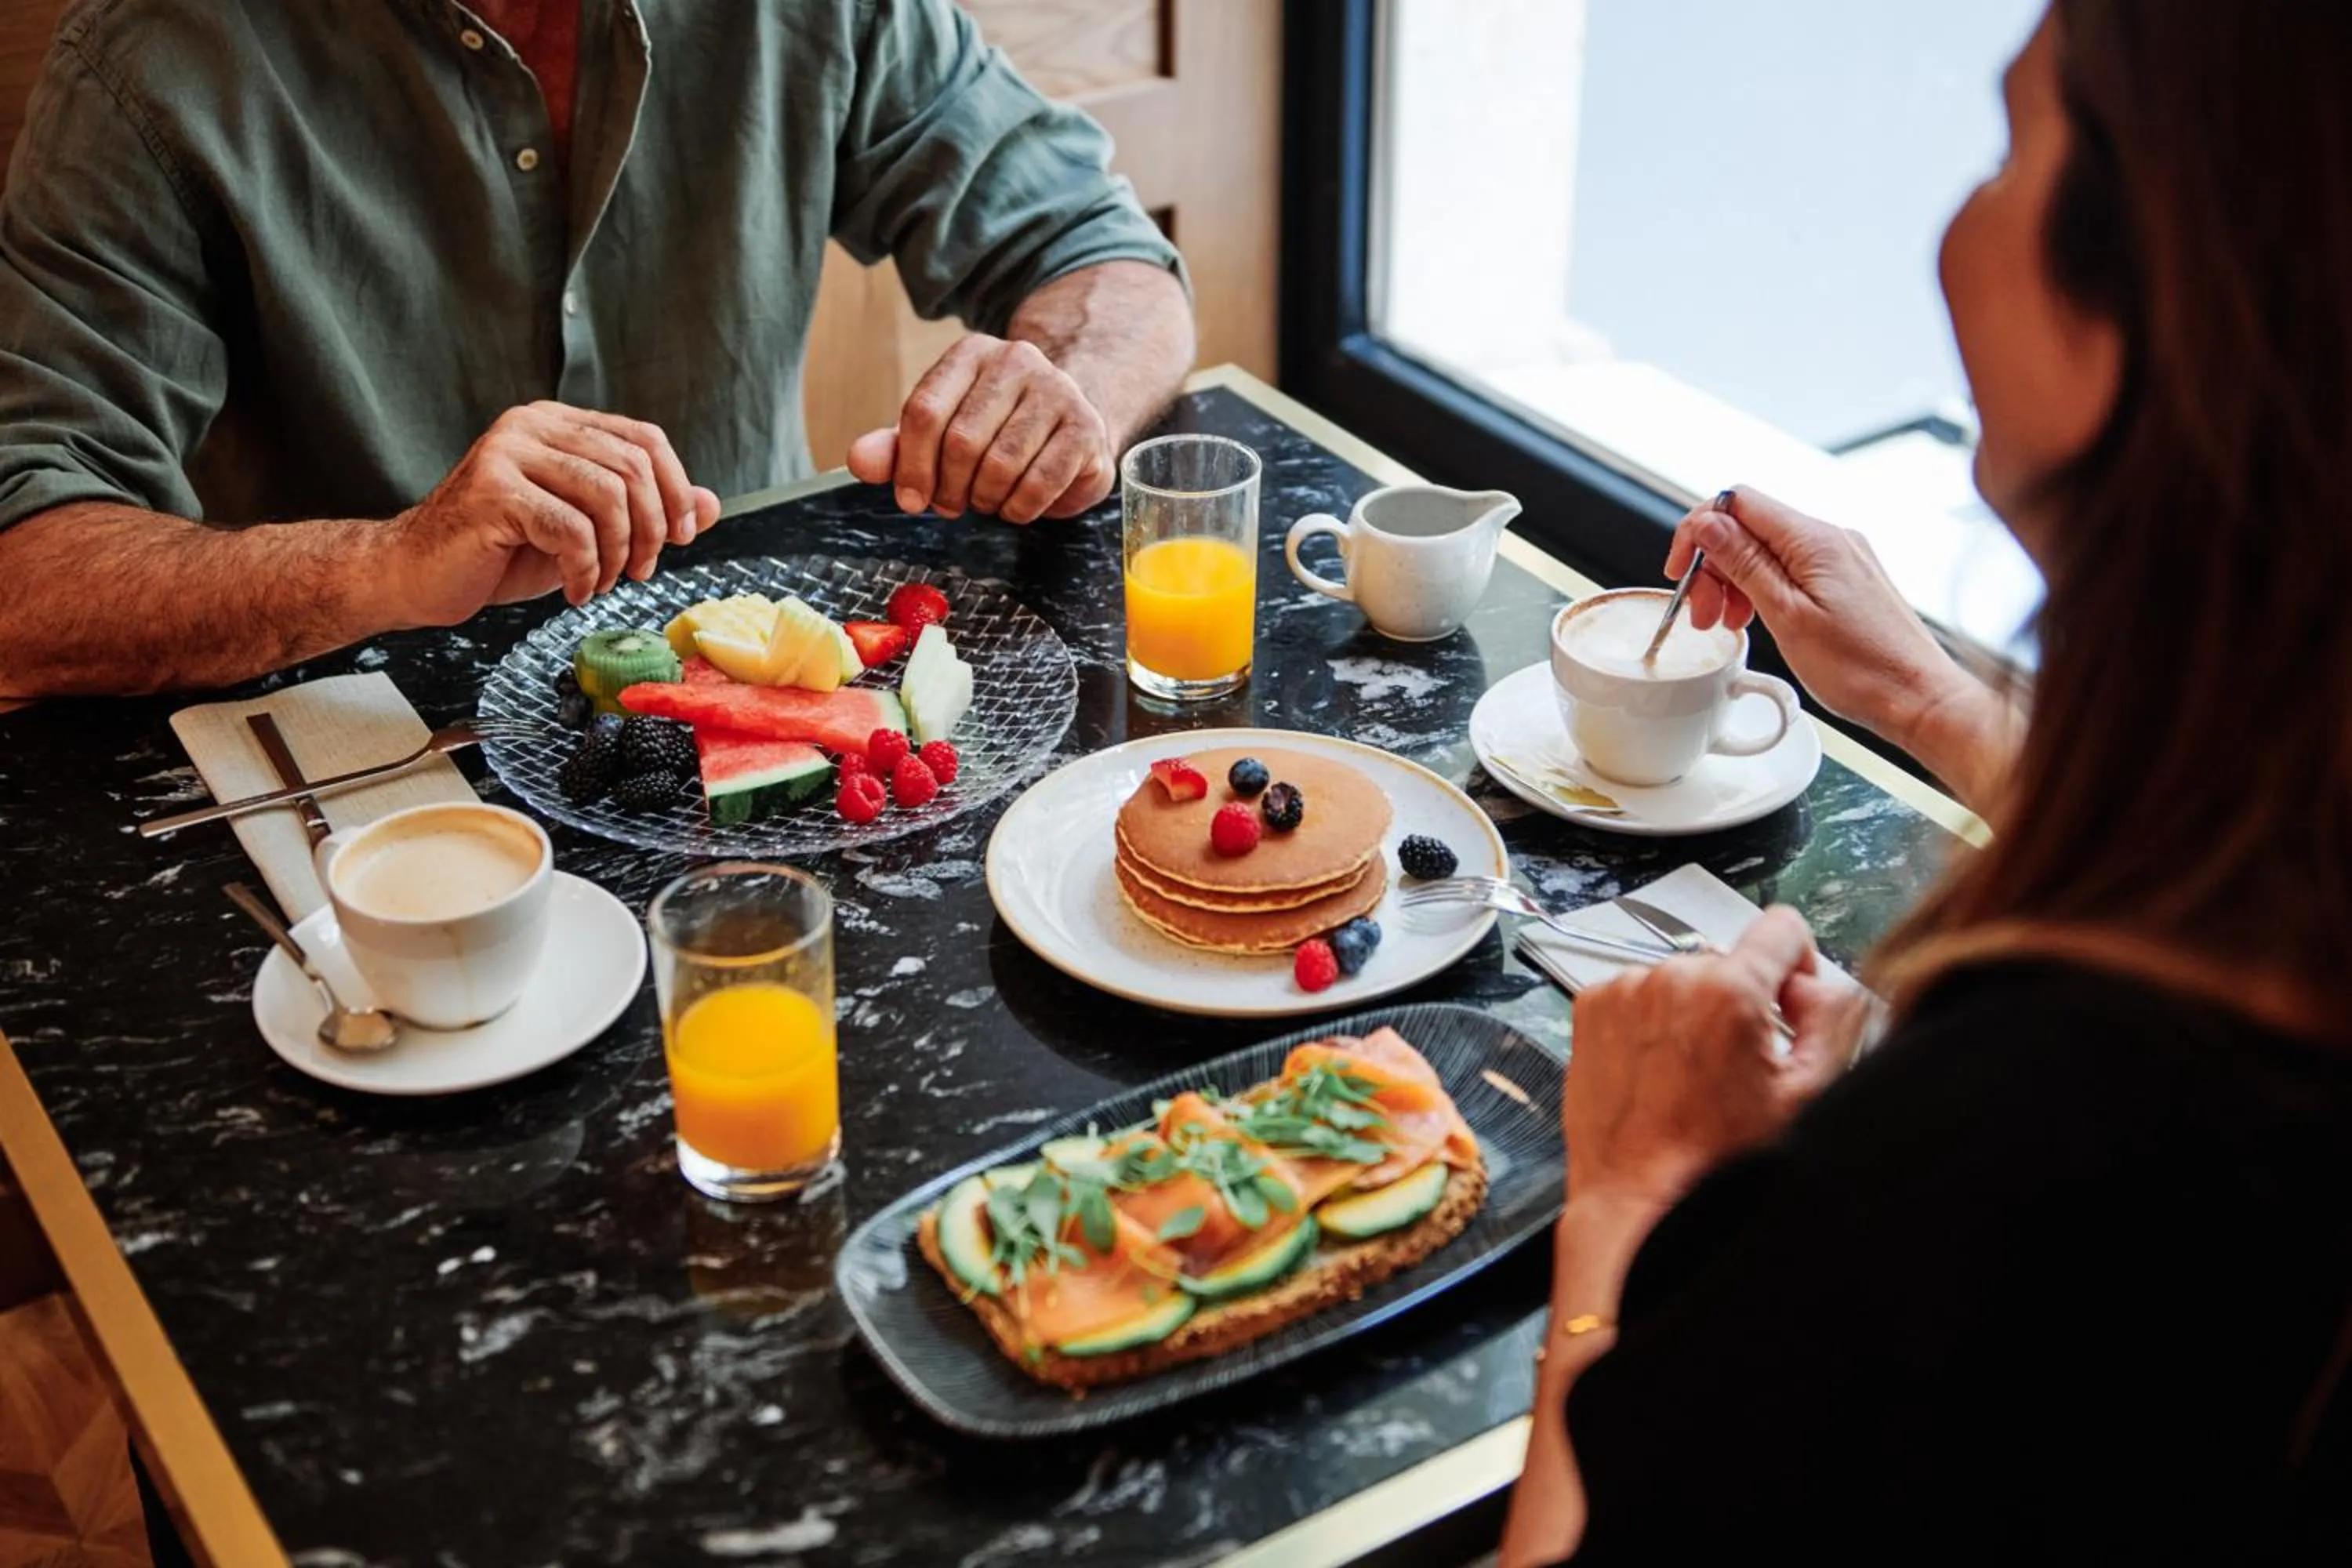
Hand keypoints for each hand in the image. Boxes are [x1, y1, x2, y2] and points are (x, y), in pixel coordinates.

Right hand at [387, 402, 721, 624]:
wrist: (416, 575)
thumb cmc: (498, 553)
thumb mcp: (587, 531)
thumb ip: (646, 513)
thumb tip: (712, 505)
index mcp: (558, 424)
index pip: (645, 439)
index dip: (676, 489)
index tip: (683, 536)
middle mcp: (533, 426)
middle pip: (632, 468)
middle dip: (651, 531)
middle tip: (639, 572)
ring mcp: (509, 452)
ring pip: (607, 496)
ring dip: (619, 553)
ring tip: (603, 582)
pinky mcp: (493, 490)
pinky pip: (571, 530)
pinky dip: (586, 570)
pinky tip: (574, 591)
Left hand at [846, 335, 1114, 523]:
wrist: (1072, 423)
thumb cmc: (999, 431)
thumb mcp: (943, 433)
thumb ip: (898, 447)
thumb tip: (860, 462)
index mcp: (970, 355)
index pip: (925, 411)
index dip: (912, 466)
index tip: (912, 501)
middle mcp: (1016, 361)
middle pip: (961, 441)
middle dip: (951, 488)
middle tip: (954, 504)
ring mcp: (1057, 391)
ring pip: (1001, 465)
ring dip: (986, 500)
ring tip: (988, 500)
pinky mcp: (1086, 428)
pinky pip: (1040, 484)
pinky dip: (1020, 509)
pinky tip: (1016, 504)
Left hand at [1562, 908, 1859, 1208]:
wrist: (1639, 1199)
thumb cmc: (1715, 1163)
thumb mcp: (1807, 1093)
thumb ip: (1832, 1018)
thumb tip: (1822, 984)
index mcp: (1729, 990)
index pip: (1782, 927)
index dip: (1798, 966)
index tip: (1789, 1003)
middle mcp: (1671, 978)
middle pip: (1730, 962)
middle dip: (1743, 1003)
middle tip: (1739, 1067)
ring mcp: (1624, 991)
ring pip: (1683, 980)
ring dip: (1694, 1015)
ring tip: (1694, 1079)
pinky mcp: (1591, 1009)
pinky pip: (1639, 996)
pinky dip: (1652, 1025)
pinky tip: (1660, 1074)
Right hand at [1665, 488, 1971, 752]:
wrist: (1919, 699)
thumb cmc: (1862, 670)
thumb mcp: (1787, 617)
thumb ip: (1745, 564)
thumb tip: (1708, 523)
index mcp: (1814, 540)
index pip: (1737, 501)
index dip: (1698, 530)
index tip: (1680, 571)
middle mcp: (1831, 539)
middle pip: (1748, 527)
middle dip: (1713, 566)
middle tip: (1703, 615)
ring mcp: (1841, 558)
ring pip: (1766, 550)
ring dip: (1733, 582)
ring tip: (1726, 625)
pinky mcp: (1845, 580)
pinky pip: (1790, 570)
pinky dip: (1761, 591)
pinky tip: (1755, 622)